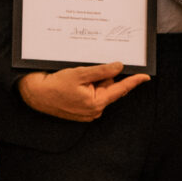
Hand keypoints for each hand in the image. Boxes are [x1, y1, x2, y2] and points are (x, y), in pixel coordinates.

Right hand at [17, 62, 148, 121]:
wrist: (36, 94)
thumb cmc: (55, 85)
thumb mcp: (81, 73)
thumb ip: (102, 71)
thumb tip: (119, 67)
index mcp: (96, 103)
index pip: (120, 89)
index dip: (134, 81)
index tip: (146, 77)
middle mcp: (94, 111)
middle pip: (109, 88)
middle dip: (103, 78)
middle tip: (86, 73)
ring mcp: (88, 113)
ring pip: (100, 91)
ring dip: (93, 82)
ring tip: (76, 80)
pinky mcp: (82, 112)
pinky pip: (92, 96)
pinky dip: (88, 88)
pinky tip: (75, 85)